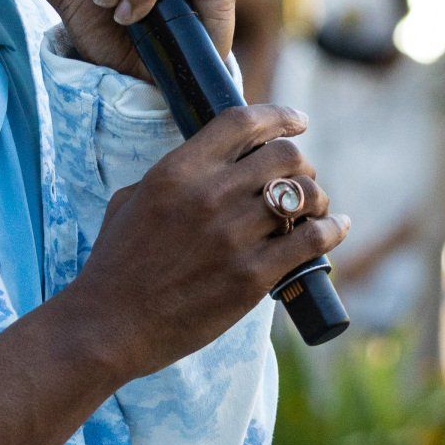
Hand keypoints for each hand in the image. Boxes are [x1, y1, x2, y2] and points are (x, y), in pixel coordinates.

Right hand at [64, 99, 346, 382]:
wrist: (108, 327)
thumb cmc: (114, 267)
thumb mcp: (131, 201)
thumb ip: (173, 176)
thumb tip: (210, 164)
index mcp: (178, 170)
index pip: (243, 122)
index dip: (279, 116)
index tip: (297, 121)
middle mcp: (210, 196)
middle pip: (284, 155)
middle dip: (301, 163)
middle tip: (302, 179)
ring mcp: (233, 237)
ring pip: (305, 195)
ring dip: (318, 198)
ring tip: (316, 209)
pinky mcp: (251, 278)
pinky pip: (312, 240)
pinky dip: (332, 229)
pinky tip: (336, 228)